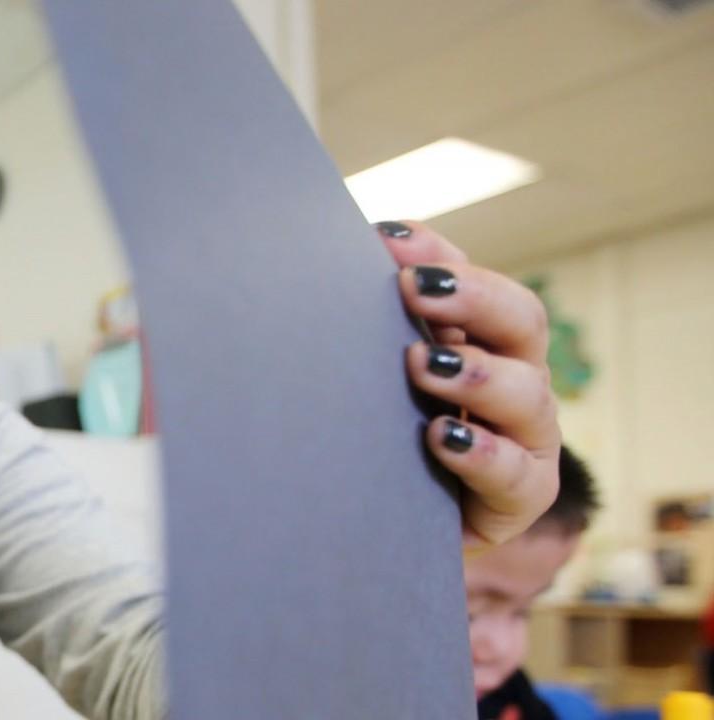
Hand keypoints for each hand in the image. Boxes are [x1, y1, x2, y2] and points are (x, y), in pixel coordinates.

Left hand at [377, 220, 560, 553]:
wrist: (370, 537)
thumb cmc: (364, 446)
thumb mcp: (357, 384)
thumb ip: (350, 331)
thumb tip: (305, 268)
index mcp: (473, 337)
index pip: (467, 279)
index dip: (434, 252)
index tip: (384, 242)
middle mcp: (509, 377)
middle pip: (520, 320)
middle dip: (472, 297)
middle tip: (415, 289)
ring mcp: (524, 437)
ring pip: (529, 393)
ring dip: (478, 373)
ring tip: (422, 365)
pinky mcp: (519, 497)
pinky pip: (518, 473)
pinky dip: (482, 452)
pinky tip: (441, 437)